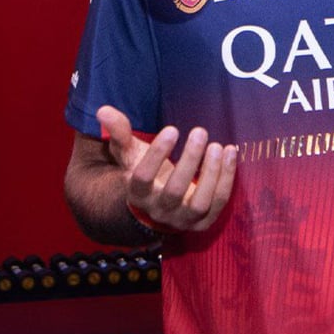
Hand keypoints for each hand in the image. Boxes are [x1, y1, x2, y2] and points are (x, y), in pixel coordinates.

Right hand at [96, 105, 236, 232]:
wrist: (156, 208)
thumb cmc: (144, 172)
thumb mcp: (129, 154)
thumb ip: (118, 133)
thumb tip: (103, 110)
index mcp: (137, 194)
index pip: (142, 177)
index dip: (157, 154)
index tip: (172, 129)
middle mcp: (159, 211)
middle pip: (174, 191)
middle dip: (189, 161)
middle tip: (200, 131)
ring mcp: (182, 220)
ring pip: (199, 203)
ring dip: (211, 174)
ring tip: (218, 145)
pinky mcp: (203, 222)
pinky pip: (218, 203)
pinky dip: (226, 179)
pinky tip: (230, 152)